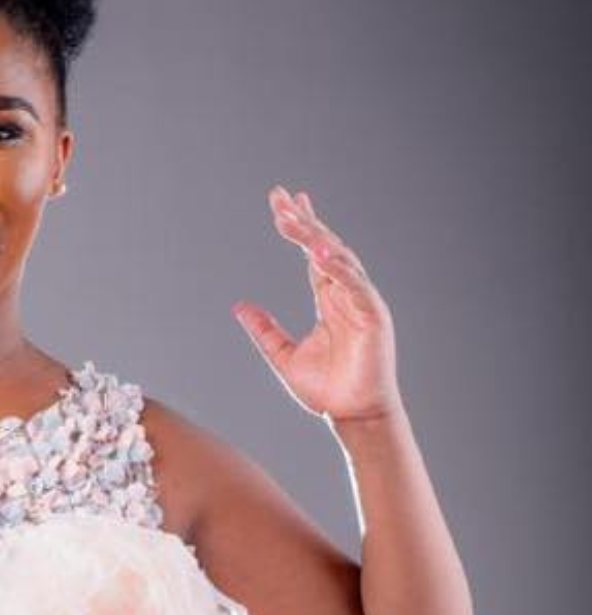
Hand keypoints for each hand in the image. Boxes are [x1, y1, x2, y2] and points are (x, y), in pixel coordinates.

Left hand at [231, 185, 403, 423]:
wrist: (353, 417)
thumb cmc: (326, 389)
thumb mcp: (282, 355)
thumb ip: (264, 329)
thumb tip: (240, 307)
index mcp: (328, 299)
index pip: (313, 252)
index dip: (301, 225)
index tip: (285, 200)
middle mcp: (346, 294)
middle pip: (324, 246)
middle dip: (303, 220)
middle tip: (280, 197)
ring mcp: (362, 303)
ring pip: (338, 259)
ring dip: (315, 237)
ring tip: (292, 218)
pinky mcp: (374, 317)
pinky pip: (356, 286)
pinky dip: (339, 268)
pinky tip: (319, 254)